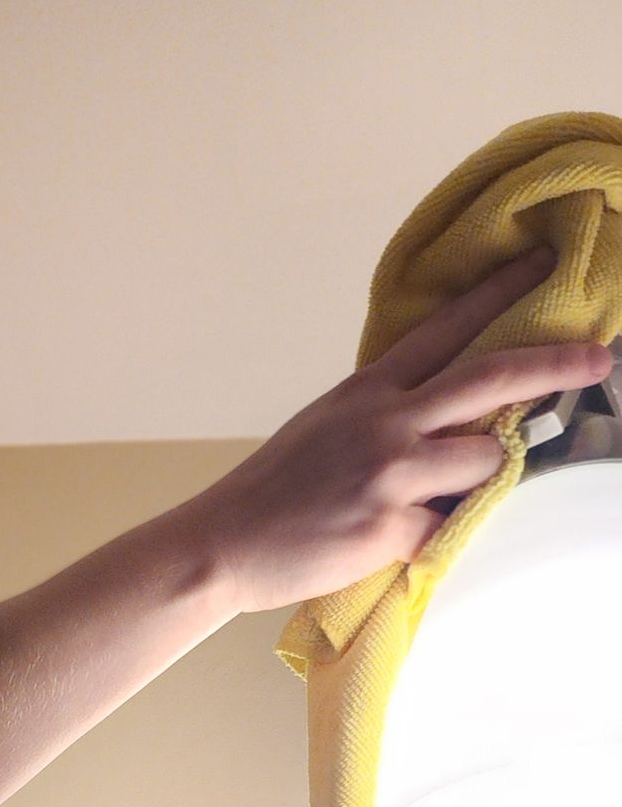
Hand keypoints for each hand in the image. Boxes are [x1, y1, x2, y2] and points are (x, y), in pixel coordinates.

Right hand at [179, 245, 612, 615]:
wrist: (222, 543)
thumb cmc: (272, 493)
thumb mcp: (325, 428)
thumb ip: (386, 414)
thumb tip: (452, 420)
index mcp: (368, 390)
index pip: (446, 327)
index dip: (500, 291)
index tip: (543, 263)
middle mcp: (386, 421)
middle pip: (491, 379)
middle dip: (554, 366)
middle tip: (599, 358)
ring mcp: (391, 473)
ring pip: (485, 459)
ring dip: (478, 479)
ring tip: (428, 499)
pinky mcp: (392, 527)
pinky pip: (449, 526)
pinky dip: (435, 536)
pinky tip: (392, 543)